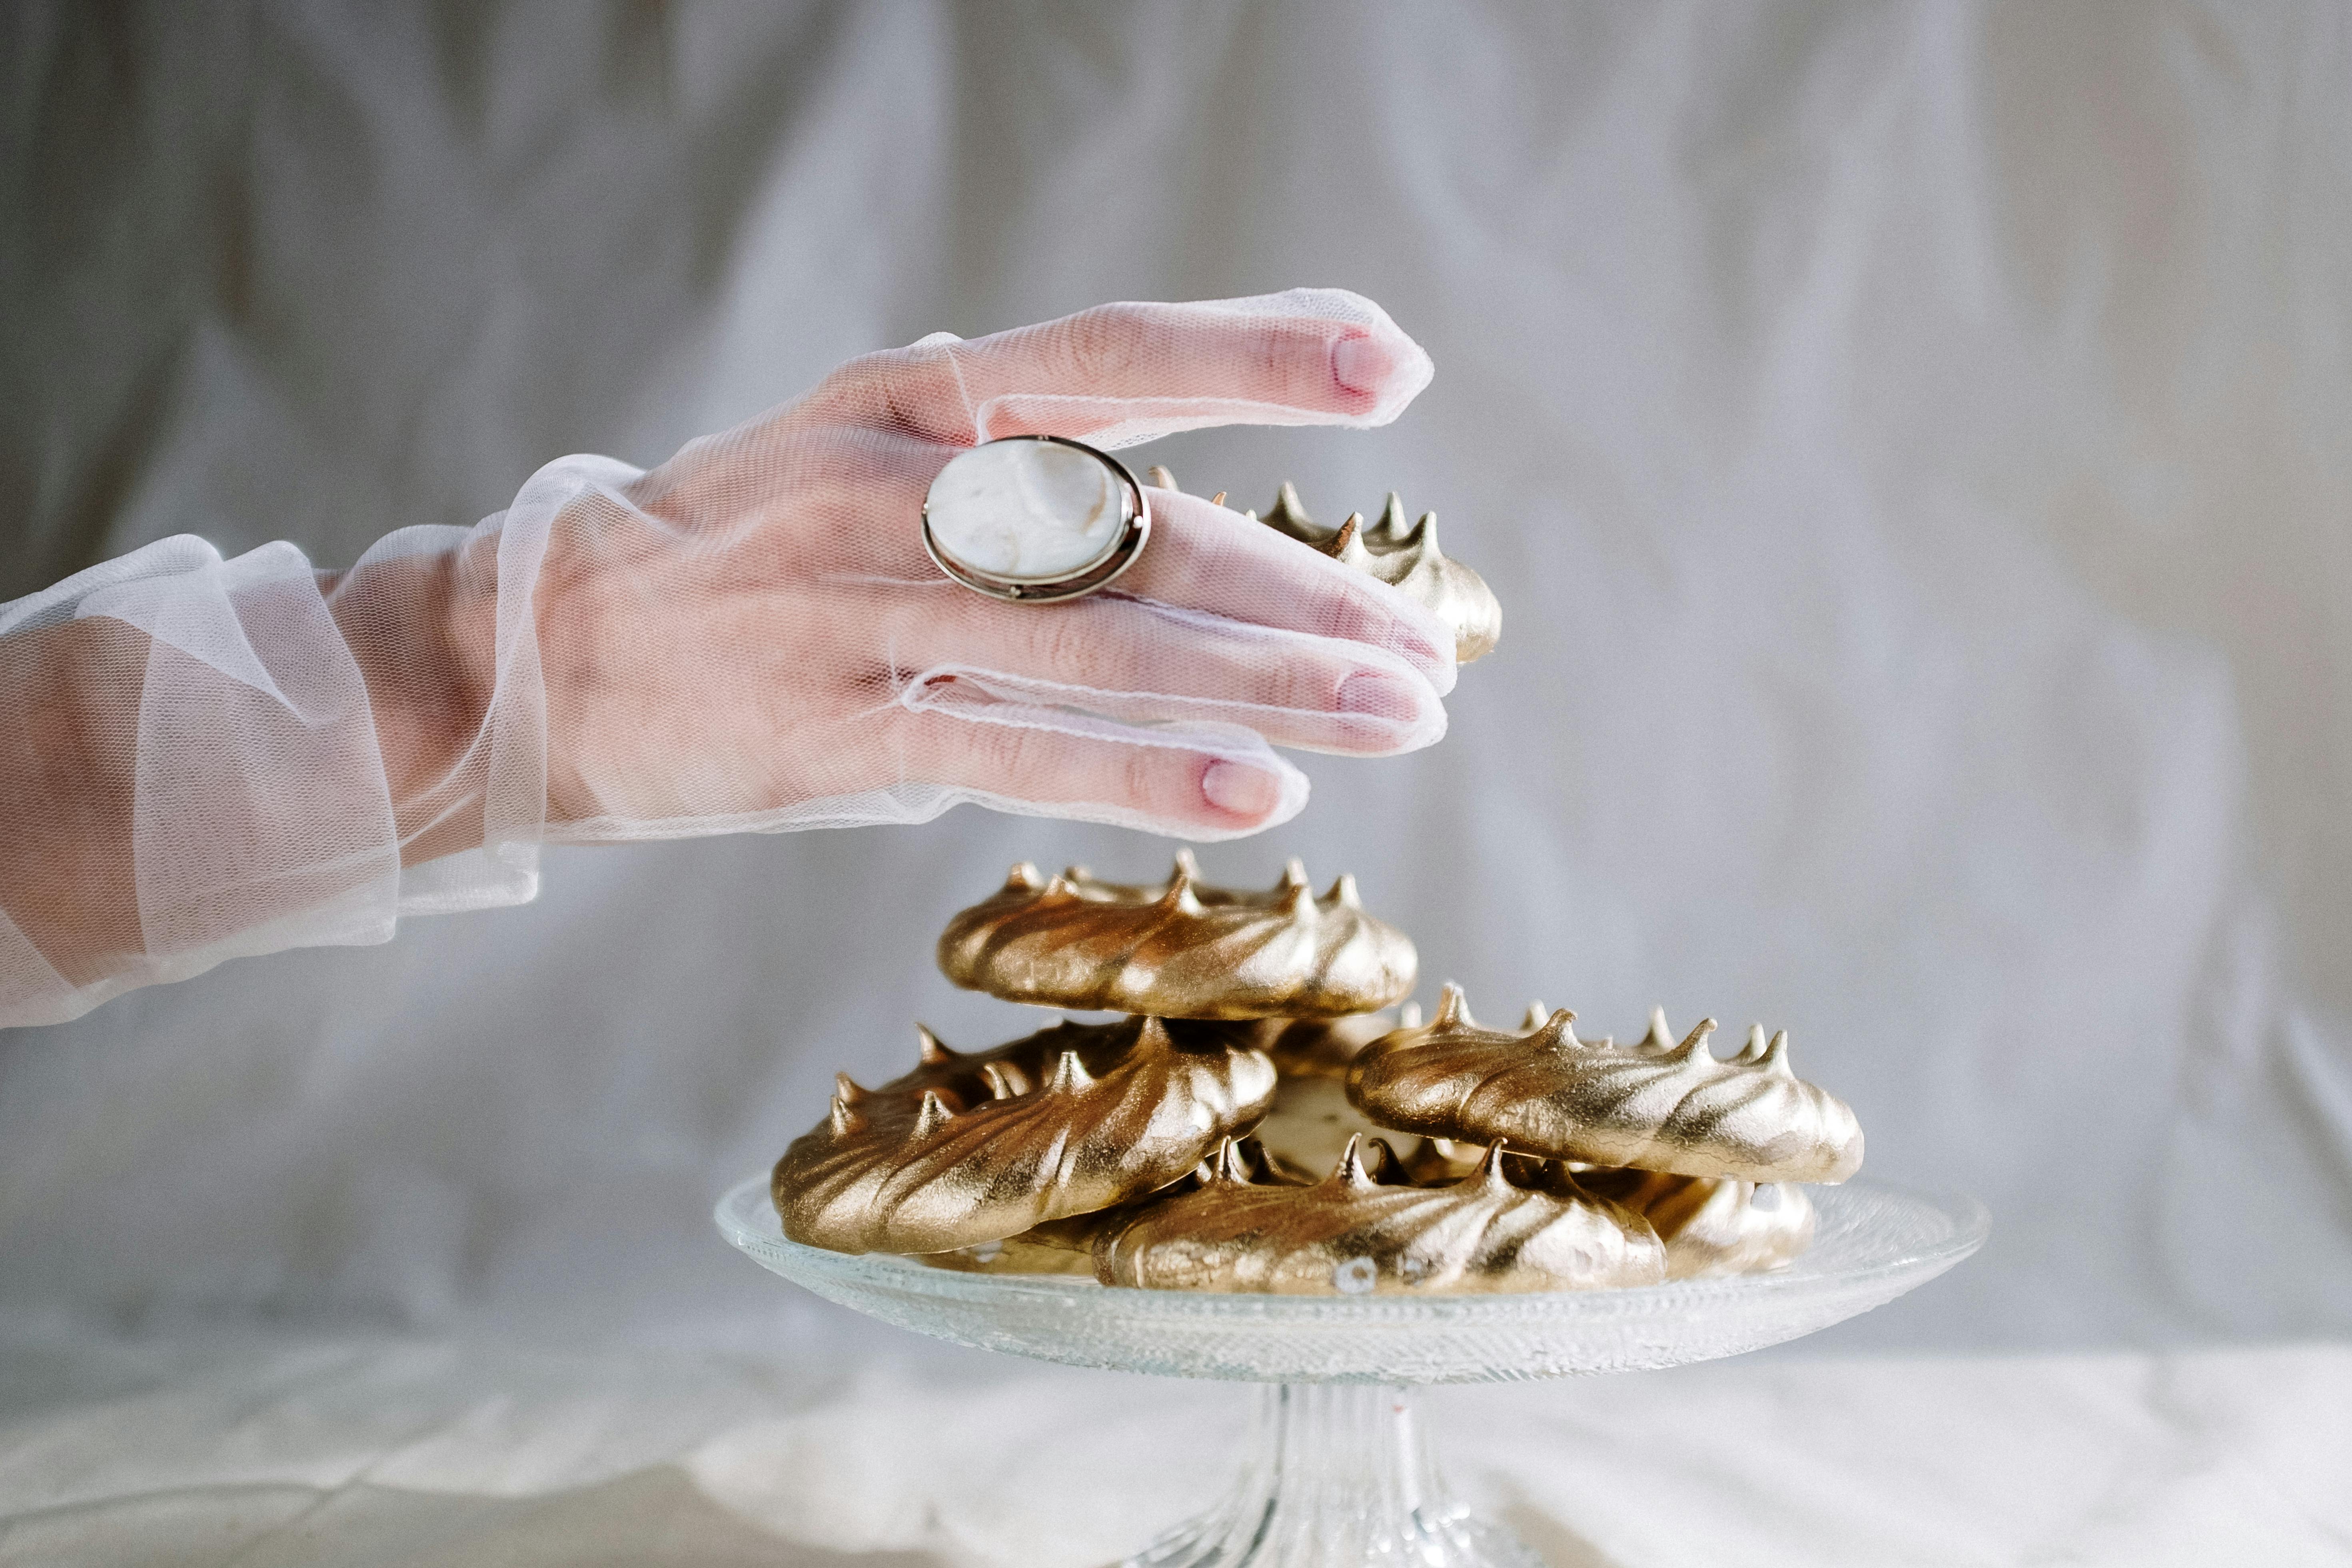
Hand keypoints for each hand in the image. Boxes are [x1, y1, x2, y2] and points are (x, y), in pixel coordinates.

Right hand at [376, 289, 1452, 852]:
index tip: (1394, 365)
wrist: (527, 657)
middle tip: (1427, 642)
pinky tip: (1264, 790)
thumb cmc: (727, 560)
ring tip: (1404, 715)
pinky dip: (1148, 772)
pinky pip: (1021, 751)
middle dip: (1304, 589)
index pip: (1116, 353)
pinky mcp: (844, 734)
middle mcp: (901, 487)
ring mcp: (870, 613)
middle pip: (1144, 526)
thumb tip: (1165, 519)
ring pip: (1109, 645)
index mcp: (913, 399)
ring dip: (1273, 682)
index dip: (1262, 350)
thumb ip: (1002, 478)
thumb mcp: (854, 459)